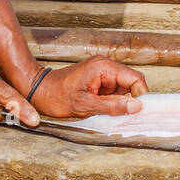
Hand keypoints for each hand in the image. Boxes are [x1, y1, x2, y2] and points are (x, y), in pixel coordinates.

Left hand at [30, 56, 147, 119]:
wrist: (39, 91)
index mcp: (103, 67)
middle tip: (121, 114)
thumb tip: (136, 107)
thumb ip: (112, 106)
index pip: (135, 78)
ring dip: (119, 101)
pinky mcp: (97, 78)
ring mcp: (101, 71)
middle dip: (129, 99)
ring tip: (105, 110)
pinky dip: (112, 100)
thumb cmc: (56, 96)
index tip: (138, 111)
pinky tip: (101, 107)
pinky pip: (113, 89)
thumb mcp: (85, 105)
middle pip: (131, 82)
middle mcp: (104, 65)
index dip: (140, 95)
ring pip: (123, 87)